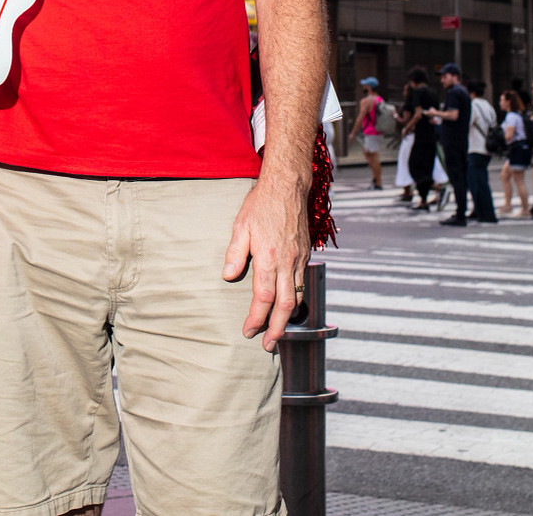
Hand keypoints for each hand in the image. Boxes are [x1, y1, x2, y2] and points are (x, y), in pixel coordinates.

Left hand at [223, 170, 309, 352]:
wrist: (288, 187)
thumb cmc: (261, 205)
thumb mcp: (241, 226)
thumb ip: (235, 253)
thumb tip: (227, 277)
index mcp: (269, 258)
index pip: (263, 298)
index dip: (256, 318)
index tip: (248, 332)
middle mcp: (287, 263)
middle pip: (286, 306)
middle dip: (276, 329)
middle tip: (268, 345)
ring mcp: (299, 260)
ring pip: (297, 298)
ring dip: (287, 318)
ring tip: (277, 331)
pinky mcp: (305, 255)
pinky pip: (302, 284)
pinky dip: (296, 300)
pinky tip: (287, 305)